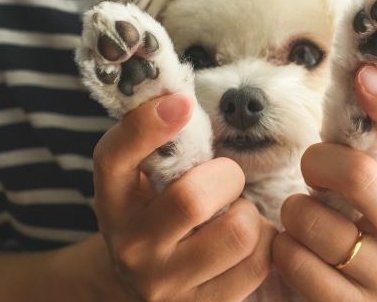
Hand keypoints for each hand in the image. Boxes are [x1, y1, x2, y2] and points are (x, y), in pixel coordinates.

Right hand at [92, 93, 276, 301]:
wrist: (141, 281)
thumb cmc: (154, 211)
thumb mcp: (143, 177)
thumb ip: (159, 141)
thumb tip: (181, 94)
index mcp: (112, 199)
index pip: (114, 158)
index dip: (147, 126)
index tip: (181, 102)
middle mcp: (130, 245)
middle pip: (192, 198)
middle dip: (227, 176)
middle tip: (226, 179)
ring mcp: (164, 284)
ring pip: (237, 232)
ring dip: (249, 213)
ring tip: (235, 214)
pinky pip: (258, 262)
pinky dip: (264, 242)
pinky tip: (246, 240)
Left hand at [273, 65, 376, 301]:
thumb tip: (362, 76)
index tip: (365, 72)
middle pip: (356, 174)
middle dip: (318, 161)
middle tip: (313, 168)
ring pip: (310, 220)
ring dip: (295, 211)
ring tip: (308, 219)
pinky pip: (294, 260)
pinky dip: (284, 248)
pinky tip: (300, 251)